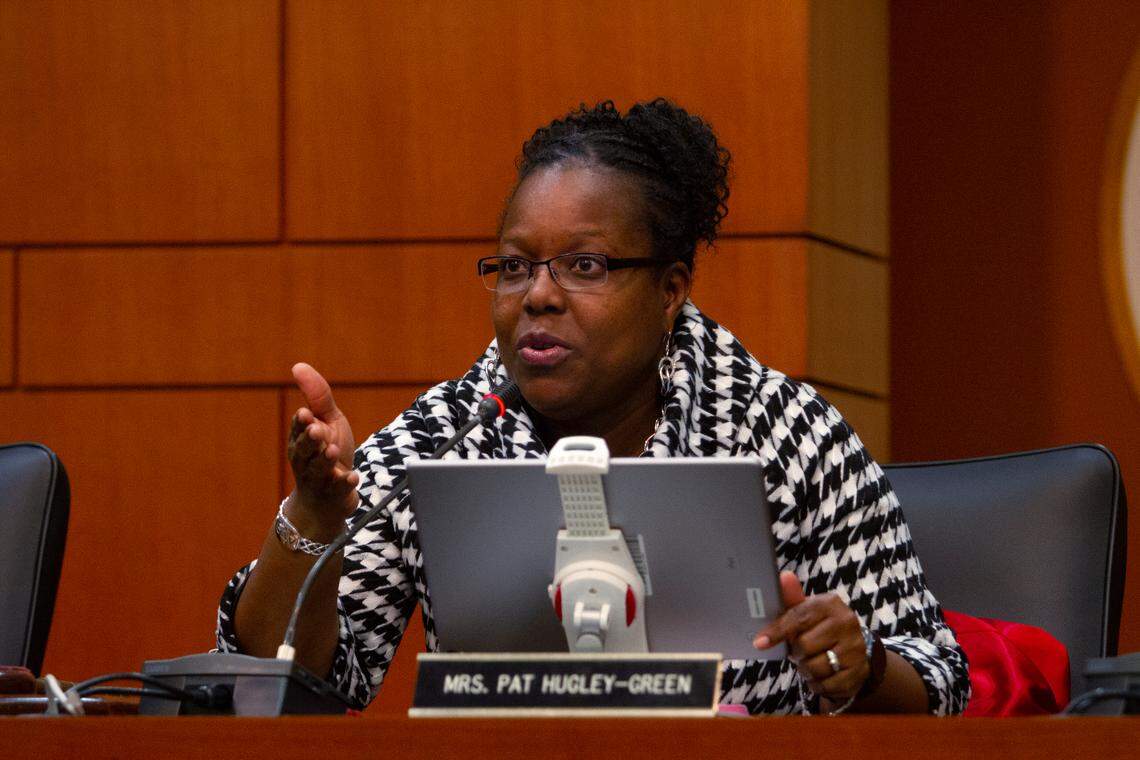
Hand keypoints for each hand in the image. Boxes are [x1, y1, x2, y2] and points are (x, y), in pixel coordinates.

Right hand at [286, 362, 358, 534]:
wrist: (327, 499)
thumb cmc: (327, 452)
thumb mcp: (327, 422)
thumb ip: (317, 397)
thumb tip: (298, 366)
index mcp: (301, 440)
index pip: (299, 429)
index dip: (302, 423)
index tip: (306, 414)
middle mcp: (305, 460)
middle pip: (305, 450)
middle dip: (310, 440)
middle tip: (317, 430)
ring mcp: (318, 480)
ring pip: (318, 471)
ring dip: (325, 461)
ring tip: (332, 451)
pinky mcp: (332, 497)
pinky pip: (337, 491)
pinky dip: (344, 484)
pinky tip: (351, 477)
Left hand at [753, 571, 869, 704]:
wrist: (854, 652)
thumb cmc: (820, 629)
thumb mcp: (806, 612)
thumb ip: (791, 598)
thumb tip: (783, 577)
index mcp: (830, 604)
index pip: (798, 617)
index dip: (777, 631)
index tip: (759, 642)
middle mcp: (846, 623)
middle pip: (804, 645)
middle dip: (796, 653)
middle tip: (800, 651)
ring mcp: (855, 649)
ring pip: (814, 668)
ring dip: (806, 669)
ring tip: (811, 661)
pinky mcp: (858, 672)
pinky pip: (826, 685)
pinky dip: (817, 684)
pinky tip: (822, 675)